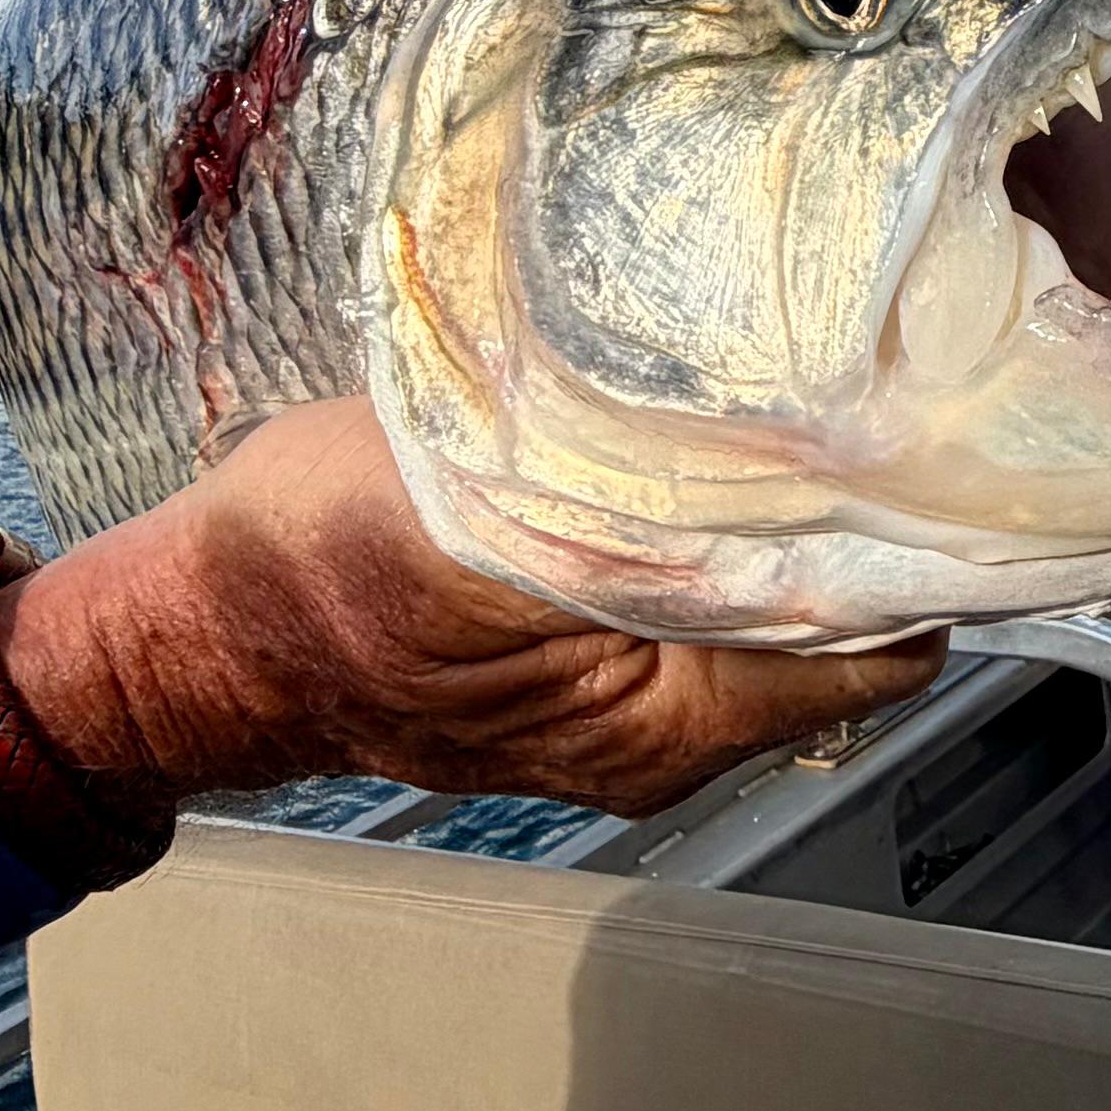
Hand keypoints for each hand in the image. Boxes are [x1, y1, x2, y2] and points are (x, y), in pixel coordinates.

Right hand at [0, 396, 946, 816]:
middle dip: (844, 509)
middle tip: (833, 378)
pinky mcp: (592, 665)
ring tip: (753, 395)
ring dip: (772, 508)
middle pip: (838, 618)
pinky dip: (707, 524)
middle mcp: (677, 732)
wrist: (203, 639)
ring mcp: (634, 704)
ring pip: (768, 598)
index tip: (907, 421)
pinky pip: (699, 591)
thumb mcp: (454, 518)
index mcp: (670, 717)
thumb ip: (619, 511)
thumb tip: (784, 465)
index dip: (904, 531)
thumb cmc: (307, 573)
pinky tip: (671, 447)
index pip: (879, 638)